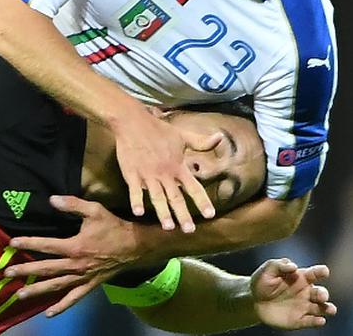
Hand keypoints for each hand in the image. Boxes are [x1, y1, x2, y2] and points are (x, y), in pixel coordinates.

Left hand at [4, 196, 140, 316]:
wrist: (135, 247)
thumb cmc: (113, 227)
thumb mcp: (94, 210)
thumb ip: (72, 204)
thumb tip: (51, 199)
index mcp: (75, 247)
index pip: (46, 245)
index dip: (28, 243)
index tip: (12, 243)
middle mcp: (76, 265)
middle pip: (47, 269)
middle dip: (26, 270)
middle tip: (7, 273)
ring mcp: (82, 277)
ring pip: (56, 286)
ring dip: (37, 290)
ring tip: (19, 295)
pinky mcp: (90, 285)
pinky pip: (74, 298)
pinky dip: (61, 306)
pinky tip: (49, 313)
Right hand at [114, 110, 214, 231]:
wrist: (133, 122)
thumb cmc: (159, 130)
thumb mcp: (182, 135)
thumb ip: (201, 142)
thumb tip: (220, 137)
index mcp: (178, 166)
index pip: (194, 187)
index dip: (202, 201)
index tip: (210, 215)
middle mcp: (165, 173)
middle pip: (176, 198)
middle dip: (183, 215)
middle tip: (189, 230)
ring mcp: (148, 175)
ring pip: (157, 197)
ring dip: (163, 213)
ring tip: (168, 227)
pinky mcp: (132, 174)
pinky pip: (134, 190)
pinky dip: (136, 201)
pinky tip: (138, 213)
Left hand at [251, 259, 336, 329]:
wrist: (253, 300)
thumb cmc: (262, 281)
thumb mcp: (268, 269)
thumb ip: (280, 265)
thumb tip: (293, 266)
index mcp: (301, 277)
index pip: (315, 273)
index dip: (321, 271)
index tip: (324, 271)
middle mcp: (306, 292)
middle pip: (320, 293)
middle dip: (323, 294)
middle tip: (321, 295)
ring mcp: (304, 307)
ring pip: (321, 308)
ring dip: (327, 309)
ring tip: (330, 310)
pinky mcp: (298, 320)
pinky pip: (310, 321)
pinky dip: (316, 322)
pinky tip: (320, 321)